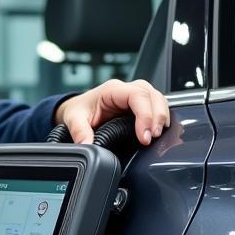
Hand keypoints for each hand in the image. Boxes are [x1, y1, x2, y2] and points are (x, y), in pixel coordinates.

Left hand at [55, 78, 169, 146]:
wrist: (78, 108)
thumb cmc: (79, 109)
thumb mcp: (74, 120)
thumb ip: (80, 132)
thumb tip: (87, 144)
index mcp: (112, 90)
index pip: (137, 95)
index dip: (145, 115)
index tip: (144, 136)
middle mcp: (126, 90)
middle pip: (152, 95)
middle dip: (157, 117)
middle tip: (151, 137)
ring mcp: (135, 95)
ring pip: (158, 99)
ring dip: (161, 117)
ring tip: (156, 135)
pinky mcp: (140, 104)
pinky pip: (157, 105)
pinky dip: (160, 117)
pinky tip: (157, 130)